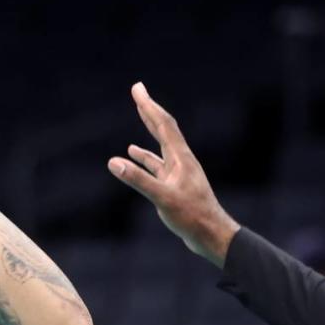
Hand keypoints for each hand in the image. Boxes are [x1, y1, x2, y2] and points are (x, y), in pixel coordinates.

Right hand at [108, 83, 240, 267]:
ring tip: (138, 114)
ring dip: (148, 129)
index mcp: (180, 158)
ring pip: (160, 144)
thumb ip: (138, 180)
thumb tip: (113, 163)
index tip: (137, 89)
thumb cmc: (191, 217)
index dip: (149, 106)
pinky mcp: (175, 185)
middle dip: (149, 109)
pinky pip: (156, 164)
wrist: (210, 235)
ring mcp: (178, 172)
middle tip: (137, 91)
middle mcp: (181, 160)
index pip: (163, 125)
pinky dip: (144, 156)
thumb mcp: (162, 198)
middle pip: (163, 128)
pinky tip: (133, 154)